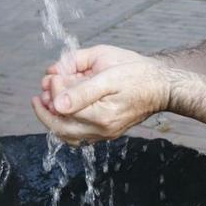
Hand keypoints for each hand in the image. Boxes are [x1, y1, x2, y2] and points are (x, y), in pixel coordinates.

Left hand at [31, 45, 170, 145]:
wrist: (161, 86)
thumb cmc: (136, 71)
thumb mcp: (109, 68)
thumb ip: (81, 86)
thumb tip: (57, 101)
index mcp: (103, 112)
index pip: (64, 106)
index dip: (54, 88)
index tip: (55, 73)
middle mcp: (102, 129)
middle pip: (60, 126)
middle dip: (46, 106)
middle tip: (43, 88)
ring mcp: (105, 134)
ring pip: (67, 135)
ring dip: (52, 118)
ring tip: (46, 101)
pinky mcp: (107, 133)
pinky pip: (78, 136)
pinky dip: (65, 125)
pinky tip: (62, 110)